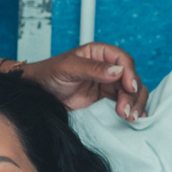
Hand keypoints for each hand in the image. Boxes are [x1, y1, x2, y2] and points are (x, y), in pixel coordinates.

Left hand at [23, 42, 148, 121]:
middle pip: (131, 78)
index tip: (130, 88)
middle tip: (126, 111)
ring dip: (134, 104)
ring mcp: (107, 85)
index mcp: (100, 53)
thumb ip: (92, 68)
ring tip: (130, 118)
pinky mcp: (104, 100)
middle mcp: (107, 67)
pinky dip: (130, 110)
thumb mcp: (68, 68)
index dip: (130, 74)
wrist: (37, 94)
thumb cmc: (48, 74)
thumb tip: (118, 72)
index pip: (123, 61)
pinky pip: (123, 103)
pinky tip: (133, 118)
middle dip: (133, 95)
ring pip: (131, 92)